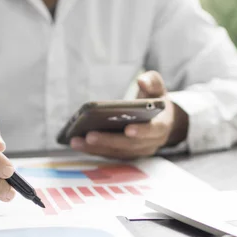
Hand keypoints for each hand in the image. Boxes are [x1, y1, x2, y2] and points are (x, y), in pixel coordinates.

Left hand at [70, 71, 187, 158]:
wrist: (159, 121)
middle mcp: (149, 143)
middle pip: (128, 145)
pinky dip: (92, 150)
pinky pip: (107, 154)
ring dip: (95, 148)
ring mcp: (136, 152)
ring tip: (75, 141)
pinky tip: (76, 142)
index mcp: (161, 126)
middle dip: (108, 140)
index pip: (153, 130)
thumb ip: (152, 82)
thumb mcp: (158, 89)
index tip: (128, 128)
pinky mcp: (123, 155)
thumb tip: (141, 80)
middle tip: (89, 135)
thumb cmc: (154, 102)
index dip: (141, 131)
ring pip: (115, 152)